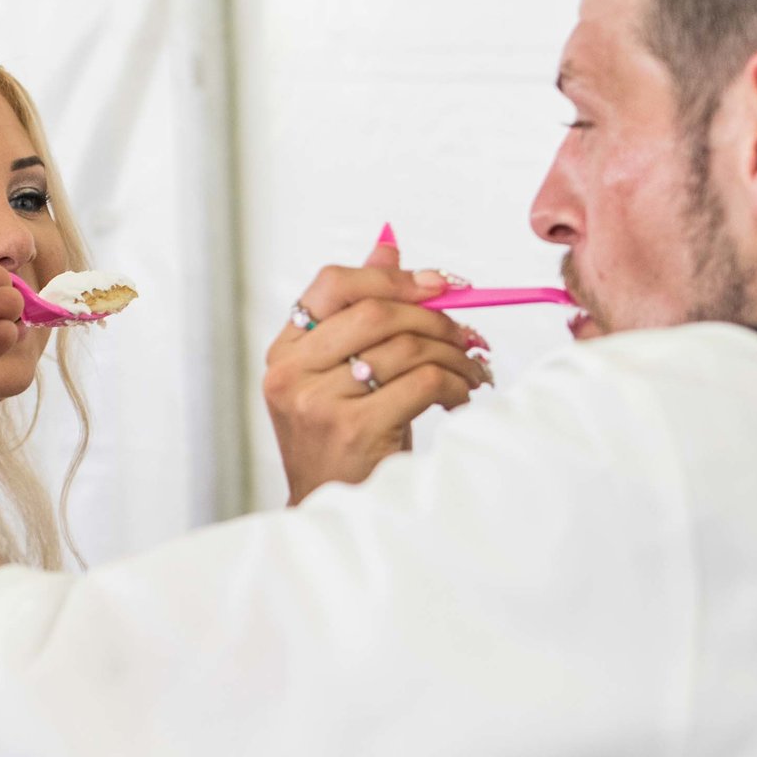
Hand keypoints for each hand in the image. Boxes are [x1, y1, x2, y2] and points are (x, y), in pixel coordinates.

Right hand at [262, 235, 490, 504]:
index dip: (390, 277)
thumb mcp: (340, 373)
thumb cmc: (341, 440)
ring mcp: (319, 401)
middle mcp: (292, 373)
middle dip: (433, 317)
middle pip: (375, 312)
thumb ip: (358, 311)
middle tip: (466, 333)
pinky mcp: (353, 428)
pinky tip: (459, 397)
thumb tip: (388, 246)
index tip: (437, 284)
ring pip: (406, 347)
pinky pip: (422, 382)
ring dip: (454, 354)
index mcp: (285, 352)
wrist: (332, 510)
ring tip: (471, 370)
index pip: (332, 284)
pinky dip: (453, 385)